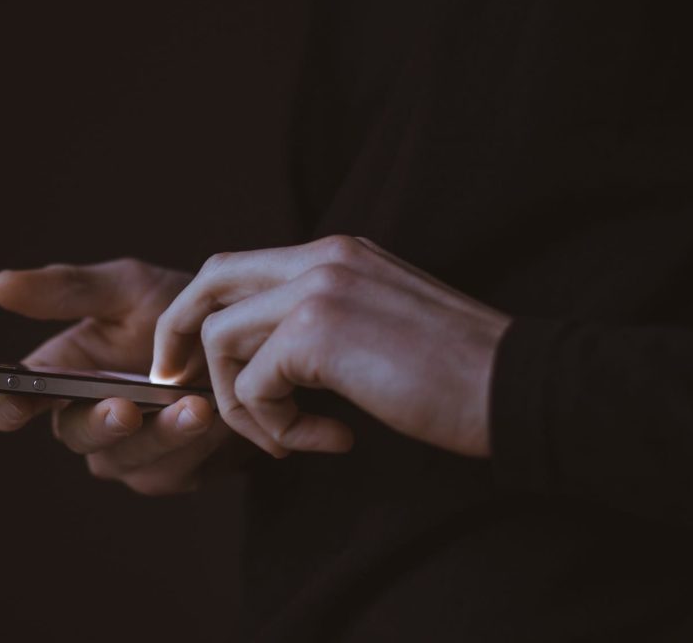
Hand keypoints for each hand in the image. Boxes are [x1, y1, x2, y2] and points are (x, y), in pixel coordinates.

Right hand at [0, 258, 263, 495]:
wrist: (247, 342)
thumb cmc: (178, 311)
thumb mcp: (128, 288)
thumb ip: (69, 290)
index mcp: (60, 375)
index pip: (11, 402)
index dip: (5, 406)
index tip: (15, 403)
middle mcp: (86, 420)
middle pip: (74, 436)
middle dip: (100, 423)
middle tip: (126, 409)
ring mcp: (128, 453)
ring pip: (126, 459)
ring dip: (161, 435)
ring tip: (195, 406)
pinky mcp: (171, 473)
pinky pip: (173, 469)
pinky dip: (196, 445)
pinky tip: (218, 418)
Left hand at [151, 236, 511, 457]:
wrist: (517, 386)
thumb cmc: (458, 372)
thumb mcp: (380, 325)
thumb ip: (324, 323)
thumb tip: (268, 359)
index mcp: (337, 253)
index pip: (238, 267)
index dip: (202, 312)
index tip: (191, 361)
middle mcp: (321, 257)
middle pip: (210, 281)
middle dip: (179, 335)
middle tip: (176, 384)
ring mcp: (318, 288)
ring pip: (221, 339)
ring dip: (242, 403)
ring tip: (289, 438)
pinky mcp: (319, 332)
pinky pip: (254, 385)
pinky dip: (275, 427)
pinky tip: (327, 440)